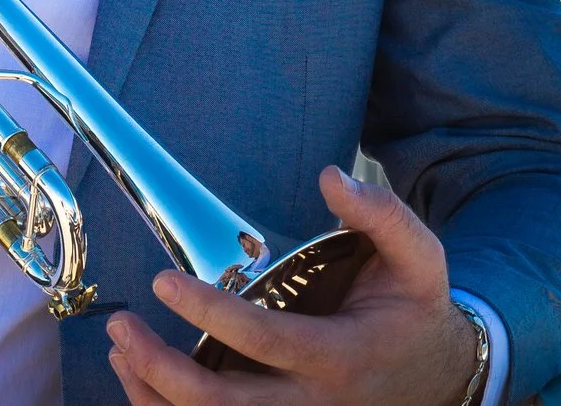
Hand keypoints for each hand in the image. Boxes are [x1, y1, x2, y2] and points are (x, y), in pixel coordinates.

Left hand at [107, 167, 479, 405]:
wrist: (439, 377)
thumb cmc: (416, 310)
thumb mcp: (419, 257)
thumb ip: (382, 213)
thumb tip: (333, 178)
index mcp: (340, 357)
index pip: (263, 341)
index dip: (209, 314)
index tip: (164, 282)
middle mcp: (311, 404)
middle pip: (220, 405)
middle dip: (160, 370)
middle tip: (122, 325)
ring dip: (153, 395)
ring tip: (121, 348)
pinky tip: (141, 378)